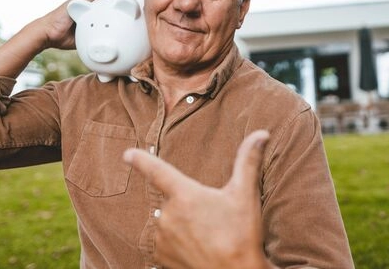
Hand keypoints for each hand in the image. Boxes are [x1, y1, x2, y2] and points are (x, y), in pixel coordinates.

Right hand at [36, 0, 127, 49]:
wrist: (46, 35)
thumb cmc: (60, 38)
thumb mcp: (81, 37)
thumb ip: (90, 37)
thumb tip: (102, 46)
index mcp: (83, 11)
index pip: (100, 3)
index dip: (111, 0)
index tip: (124, 0)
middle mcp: (82, 4)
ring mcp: (78, 2)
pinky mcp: (75, 2)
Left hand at [123, 130, 275, 268]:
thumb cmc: (241, 235)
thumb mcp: (246, 195)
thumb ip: (248, 161)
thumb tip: (261, 133)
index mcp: (184, 195)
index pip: (157, 171)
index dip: (141, 160)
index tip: (127, 154)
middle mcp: (168, 216)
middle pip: (172, 201)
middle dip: (188, 205)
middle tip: (212, 219)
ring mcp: (162, 239)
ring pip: (169, 223)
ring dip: (182, 225)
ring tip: (207, 236)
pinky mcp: (161, 258)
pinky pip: (164, 244)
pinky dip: (177, 244)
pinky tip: (196, 249)